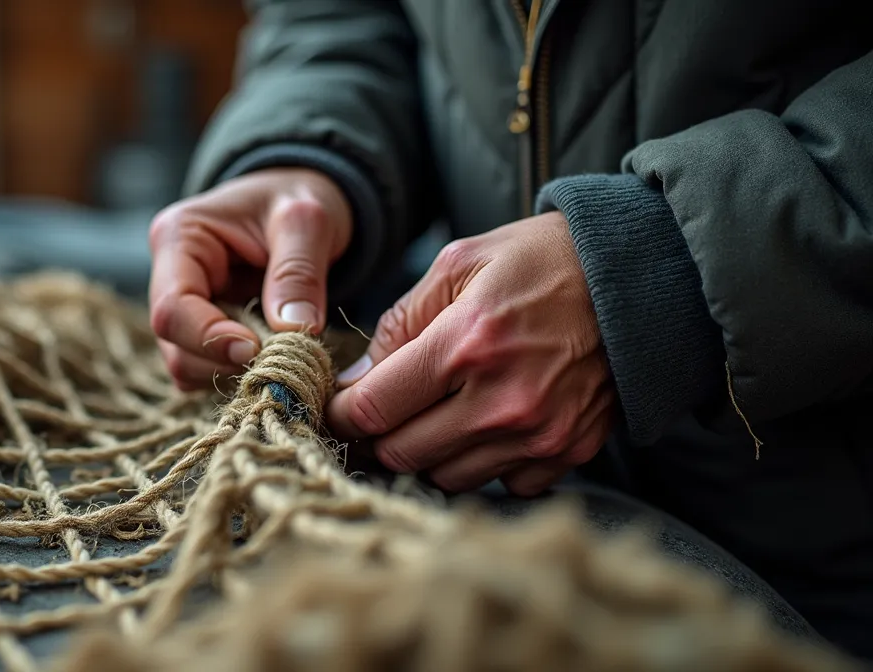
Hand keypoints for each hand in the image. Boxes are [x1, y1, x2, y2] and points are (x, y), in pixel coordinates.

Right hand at [148, 168, 351, 389]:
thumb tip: (294, 330)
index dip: (210, 338)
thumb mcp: (307, 221)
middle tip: (280, 355)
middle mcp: (168, 275)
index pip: (172, 308)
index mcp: (179, 237)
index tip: (258, 349)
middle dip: (225, 359)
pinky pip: (204, 369)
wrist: (298, 204)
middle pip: (174, 344)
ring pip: (186, 364)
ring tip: (280, 350)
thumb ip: (298, 272)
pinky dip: (235, 373)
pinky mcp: (198, 330)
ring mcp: (181, 306)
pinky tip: (269, 353)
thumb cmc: (296, 199)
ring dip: (232, 370)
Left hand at [326, 212, 615, 495]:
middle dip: (381, 435)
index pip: (373, 411)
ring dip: (430, 452)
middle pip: (402, 454)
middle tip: (386, 410)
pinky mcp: (567, 453)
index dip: (342, 413)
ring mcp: (538, 434)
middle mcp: (502, 400)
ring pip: (445, 477)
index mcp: (465, 344)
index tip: (339, 406)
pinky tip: (489, 424)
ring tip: (441, 411)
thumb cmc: (541, 261)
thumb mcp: (458, 263)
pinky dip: (484, 462)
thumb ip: (398, 325)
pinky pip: (501, 484)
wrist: (640, 277)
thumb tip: (356, 384)